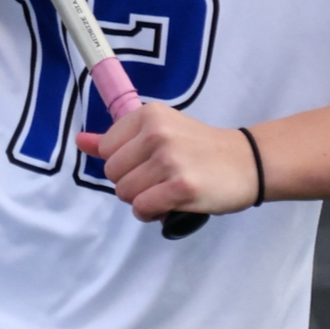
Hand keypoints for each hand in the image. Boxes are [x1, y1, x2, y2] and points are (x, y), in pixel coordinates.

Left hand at [77, 106, 263, 222]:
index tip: (150, 163)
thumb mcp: (160, 132)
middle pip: (113, 174)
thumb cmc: (201, 149)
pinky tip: (170, 204)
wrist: (248, 162)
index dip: (125, 164)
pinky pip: (142, 209)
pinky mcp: (181, 187)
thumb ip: (117, 139)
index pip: (107, 151)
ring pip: (126, 193)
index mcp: (148, 115)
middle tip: (161, 179)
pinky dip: (152, 213)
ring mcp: (169, 160)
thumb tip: (81, 141)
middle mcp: (157, 133)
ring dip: (143, 200)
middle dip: (132, 184)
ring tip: (168, 191)